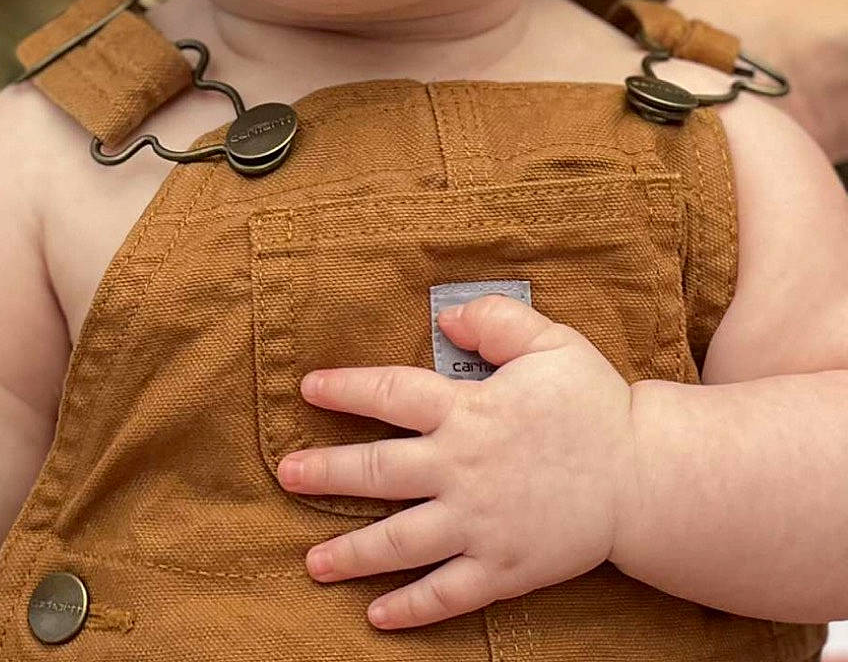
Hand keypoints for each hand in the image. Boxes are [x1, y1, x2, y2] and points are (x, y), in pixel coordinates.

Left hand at [276, 295, 636, 629]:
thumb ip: (495, 320)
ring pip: (401, 542)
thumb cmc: (595, 405)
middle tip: (285, 476)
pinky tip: (376, 615)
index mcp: (468, 411)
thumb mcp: (550, 342)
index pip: (390, 394)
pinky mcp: (503, 570)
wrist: (646, 479)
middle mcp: (463, 469)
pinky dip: (410, 609)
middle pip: (379, 472)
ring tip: (312, 562)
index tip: (308, 390)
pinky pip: (447, 594)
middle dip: (327, 474)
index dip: (345, 389)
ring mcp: (480, 525)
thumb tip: (449, 318)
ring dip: (352, 552)